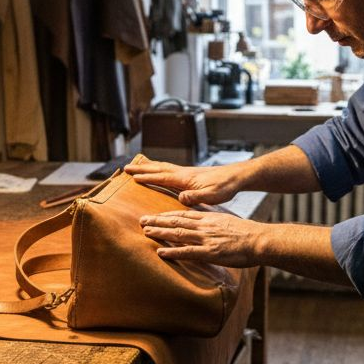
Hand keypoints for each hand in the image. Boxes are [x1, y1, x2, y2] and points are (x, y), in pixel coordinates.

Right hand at [125, 159, 242, 204]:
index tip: (131, 176)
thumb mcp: (212, 196)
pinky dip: (160, 169)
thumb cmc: (225, 187)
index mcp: (185, 179)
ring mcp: (187, 172)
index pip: (162, 177)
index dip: (146, 177)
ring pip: (164, 167)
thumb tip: (180, 197)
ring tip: (138, 166)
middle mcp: (184, 173)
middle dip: (142, 168)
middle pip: (159, 168)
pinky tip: (160, 172)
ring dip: (149, 167)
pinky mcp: (192, 174)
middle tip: (126, 167)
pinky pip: (170, 170)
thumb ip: (196, 197)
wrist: (236, 177)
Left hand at [141, 210, 267, 267]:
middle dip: (157, 221)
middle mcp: (204, 226)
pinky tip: (161, 252)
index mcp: (209, 218)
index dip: (166, 215)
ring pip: (178, 233)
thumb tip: (208, 226)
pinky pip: (187, 252)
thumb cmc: (248, 234)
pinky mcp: (210, 253)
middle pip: (176, 221)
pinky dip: (172, 251)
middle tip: (142, 221)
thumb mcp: (228, 223)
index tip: (155, 215)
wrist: (259, 239)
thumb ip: (215, 224)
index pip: (183, 214)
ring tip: (145, 232)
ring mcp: (206, 239)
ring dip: (160, 233)